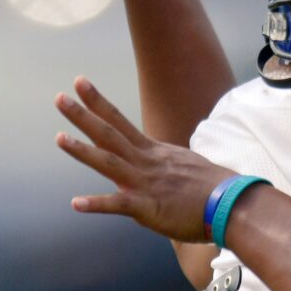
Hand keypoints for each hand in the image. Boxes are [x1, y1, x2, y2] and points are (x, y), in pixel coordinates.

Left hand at [54, 76, 232, 241]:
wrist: (231, 203)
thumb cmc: (212, 187)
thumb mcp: (184, 164)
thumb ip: (164, 161)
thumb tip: (159, 159)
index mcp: (152, 152)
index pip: (120, 121)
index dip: (98, 102)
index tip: (79, 83)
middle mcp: (145, 162)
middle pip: (109, 134)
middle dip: (83, 116)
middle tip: (59, 97)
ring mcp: (145, 183)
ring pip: (109, 162)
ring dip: (82, 151)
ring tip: (59, 138)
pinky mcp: (148, 207)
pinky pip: (119, 204)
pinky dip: (97, 204)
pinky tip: (76, 203)